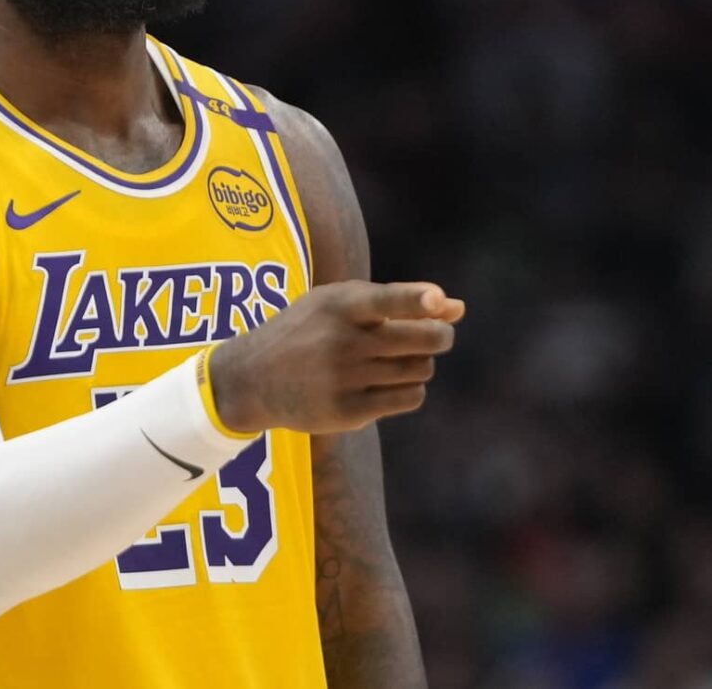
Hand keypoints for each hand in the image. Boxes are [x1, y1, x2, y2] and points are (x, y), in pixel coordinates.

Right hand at [210, 281, 463, 433]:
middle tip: (436, 335)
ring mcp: (344, 379)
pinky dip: (410, 389)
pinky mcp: (348, 411)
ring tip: (400, 360)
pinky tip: (390, 383)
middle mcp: (342, 342)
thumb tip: (458, 307)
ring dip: (421, 363)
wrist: (252, 377)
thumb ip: (399, 301)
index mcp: (339, 305)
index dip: (417, 300)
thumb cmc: (309, 330)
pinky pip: (409, 398)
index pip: (386, 301)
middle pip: (424, 339)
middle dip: (440, 335)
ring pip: (421, 370)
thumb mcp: (340, 304)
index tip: (438, 301)